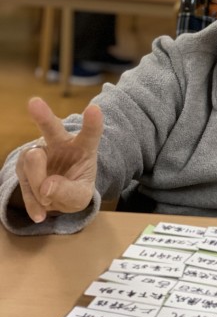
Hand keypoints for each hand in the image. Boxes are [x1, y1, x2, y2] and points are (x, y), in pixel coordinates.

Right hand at [14, 97, 103, 223]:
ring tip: (50, 200)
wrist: (57, 193)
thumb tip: (46, 188)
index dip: (92, 122)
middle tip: (34, 102)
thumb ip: (69, 193)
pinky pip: (24, 183)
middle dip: (43, 115)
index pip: (90, 133)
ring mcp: (39, 152)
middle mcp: (60, 143)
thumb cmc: (74, 187)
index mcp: (83, 146)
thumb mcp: (80, 197)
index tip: (94, 109)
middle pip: (53, 128)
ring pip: (33, 163)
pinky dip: (33, 201)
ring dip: (39, 186)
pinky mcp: (23, 164)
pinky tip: (41, 213)